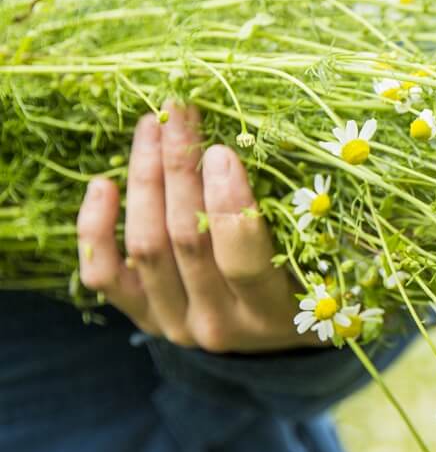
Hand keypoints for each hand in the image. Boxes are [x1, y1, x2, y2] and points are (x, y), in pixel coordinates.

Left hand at [77, 104, 319, 352]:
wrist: (273, 337)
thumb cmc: (313, 283)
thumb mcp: (325, 261)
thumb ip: (311, 220)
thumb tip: (296, 146)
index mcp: (273, 312)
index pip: (242, 262)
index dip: (229, 206)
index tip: (224, 150)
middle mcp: (218, 324)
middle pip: (185, 241)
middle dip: (180, 168)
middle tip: (180, 114)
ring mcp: (174, 323)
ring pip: (145, 245)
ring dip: (145, 179)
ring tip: (151, 128)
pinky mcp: (142, 316)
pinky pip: (104, 275)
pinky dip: (94, 229)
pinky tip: (103, 184)